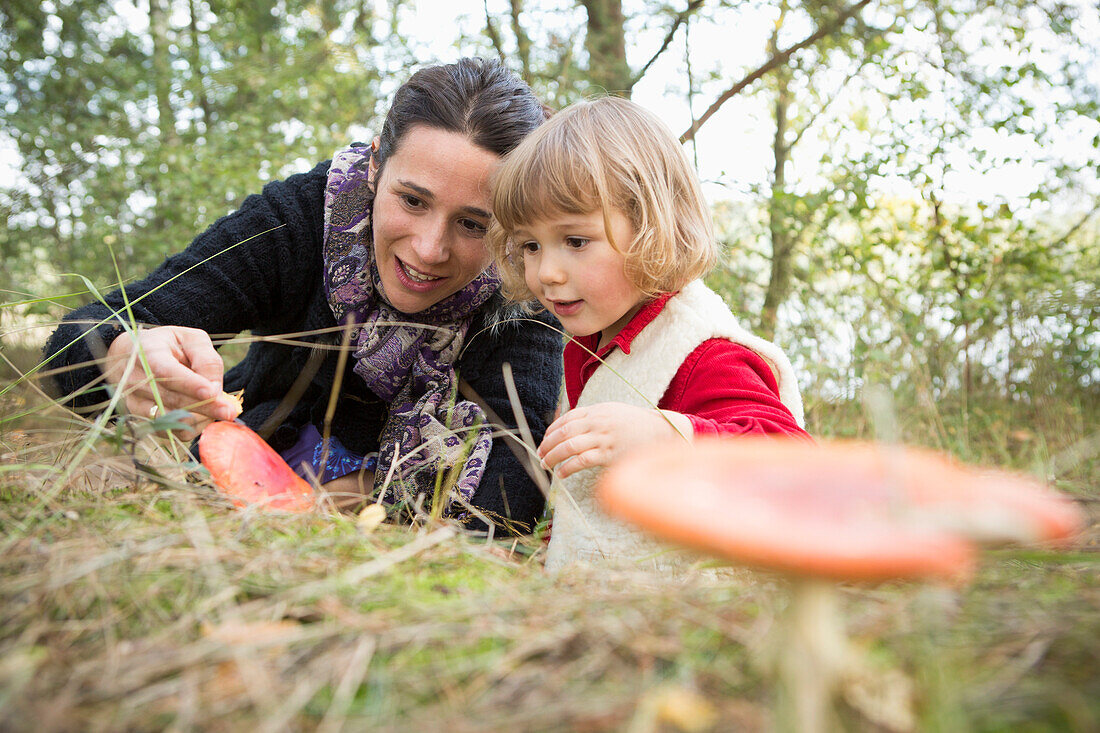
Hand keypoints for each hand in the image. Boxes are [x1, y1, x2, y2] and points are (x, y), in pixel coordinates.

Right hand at [104, 326, 238, 436]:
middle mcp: (135, 379)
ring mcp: (134, 401)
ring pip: (169, 418)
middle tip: (229, 411)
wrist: (132, 356)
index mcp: (147, 352)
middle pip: (171, 398)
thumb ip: (206, 360)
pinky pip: (167, 431)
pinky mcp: (140, 418)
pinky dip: (190, 428)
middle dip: (203, 406)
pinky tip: (205, 418)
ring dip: (199, 418)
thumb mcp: (191, 339)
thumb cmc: (169, 345)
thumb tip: (215, 389)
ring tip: (220, 411)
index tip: (213, 393)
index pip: (166, 371)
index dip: (189, 384)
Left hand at [537, 402, 692, 478]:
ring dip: (553, 456)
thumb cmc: (637, 424)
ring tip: (546, 464)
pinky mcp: (609, 454)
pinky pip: (582, 461)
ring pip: (569, 446)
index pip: (567, 418)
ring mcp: (603, 437)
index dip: (552, 430)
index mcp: (597, 410)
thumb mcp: (613, 411)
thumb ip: (594, 417)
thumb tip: (573, 428)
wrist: (661, 431)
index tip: (545, 440)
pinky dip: (568, 467)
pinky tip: (561, 473)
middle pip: (564, 432)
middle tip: (540, 454)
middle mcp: (597, 422)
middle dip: (548, 444)